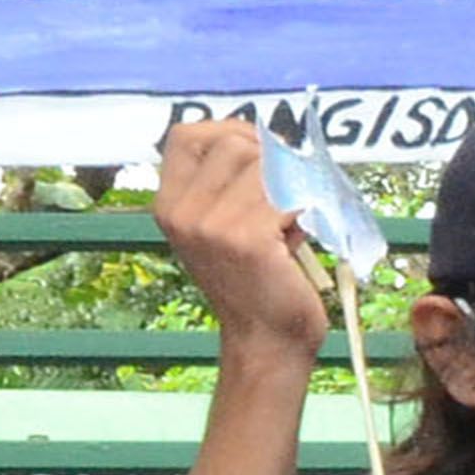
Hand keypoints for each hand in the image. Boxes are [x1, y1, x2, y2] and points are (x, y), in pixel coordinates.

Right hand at [153, 117, 332, 346]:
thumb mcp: (224, 226)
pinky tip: (301, 235)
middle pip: (234, 142)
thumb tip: (269, 137)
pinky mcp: (246, 239)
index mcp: (168, 206)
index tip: (260, 153)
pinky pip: (289, 194)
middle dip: (271, 161)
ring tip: (290, 222)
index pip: (187, 135)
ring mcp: (210, 226)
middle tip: (286, 197)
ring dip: (291, 186)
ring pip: (266, 164)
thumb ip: (229, 183)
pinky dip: (306, 209)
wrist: (267, 342)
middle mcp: (181, 213)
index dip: (230, 132)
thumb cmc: (257, 280)